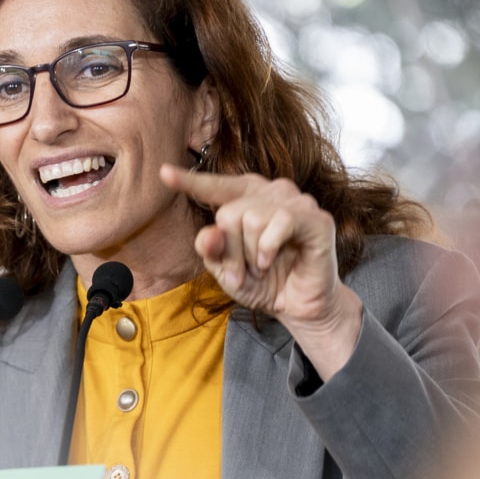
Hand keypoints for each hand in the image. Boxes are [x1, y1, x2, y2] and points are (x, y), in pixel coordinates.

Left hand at [160, 164, 362, 379]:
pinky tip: (270, 261)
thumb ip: (211, 249)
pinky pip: (281, 222)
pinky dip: (268, 249)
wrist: (296, 306)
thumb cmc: (261, 282)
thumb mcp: (224, 270)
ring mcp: (296, 202)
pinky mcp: (316, 218)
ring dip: (250, 255)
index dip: (189, 181)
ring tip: (260, 268)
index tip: (163, 173)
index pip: (214, 186)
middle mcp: (271, 192)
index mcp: (246, 198)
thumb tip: (209, 233)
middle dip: (230, 252)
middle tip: (241, 272)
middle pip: (230, 214)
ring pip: (253, 219)